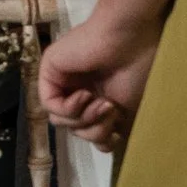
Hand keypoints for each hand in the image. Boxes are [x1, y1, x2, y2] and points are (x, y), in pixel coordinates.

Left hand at [38, 8, 158, 148]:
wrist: (130, 39)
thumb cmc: (138, 70)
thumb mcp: (129, 111)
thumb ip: (112, 129)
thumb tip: (102, 147)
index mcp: (100, 97)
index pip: (90, 132)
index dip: (102, 140)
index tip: (117, 133)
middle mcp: (80, 90)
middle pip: (76, 130)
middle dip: (95, 130)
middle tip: (112, 110)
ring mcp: (63, 81)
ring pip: (61, 122)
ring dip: (85, 120)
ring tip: (103, 103)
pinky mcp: (48, 71)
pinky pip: (50, 105)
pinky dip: (69, 108)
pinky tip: (85, 95)